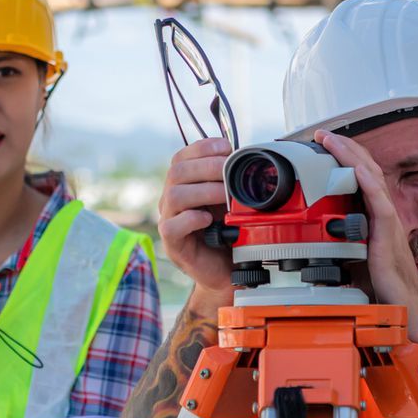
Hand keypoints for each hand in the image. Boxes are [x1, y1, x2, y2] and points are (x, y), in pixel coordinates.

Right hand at [157, 137, 234, 302]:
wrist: (227, 270)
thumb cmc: (228, 234)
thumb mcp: (232, 202)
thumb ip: (232, 181)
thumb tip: (247, 158)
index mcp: (185, 185)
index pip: (182, 157)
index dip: (202, 148)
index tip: (225, 147)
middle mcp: (173, 199)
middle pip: (177, 171)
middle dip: (207, 166)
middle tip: (229, 171)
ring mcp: (170, 220)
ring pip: (174, 196)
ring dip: (203, 191)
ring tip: (225, 195)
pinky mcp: (173, 243)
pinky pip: (172, 226)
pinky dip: (191, 219)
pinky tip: (208, 219)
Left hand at [312, 129, 417, 343]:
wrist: (410, 314)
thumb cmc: (388, 294)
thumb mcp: (357, 264)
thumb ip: (343, 247)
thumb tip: (317, 243)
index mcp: (377, 221)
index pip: (362, 181)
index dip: (346, 161)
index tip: (325, 147)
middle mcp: (385, 217)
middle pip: (366, 172)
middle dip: (345, 148)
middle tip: (324, 134)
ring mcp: (388, 224)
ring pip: (370, 179)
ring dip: (350, 156)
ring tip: (331, 139)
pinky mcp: (388, 237)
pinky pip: (377, 202)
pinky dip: (366, 181)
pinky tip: (354, 167)